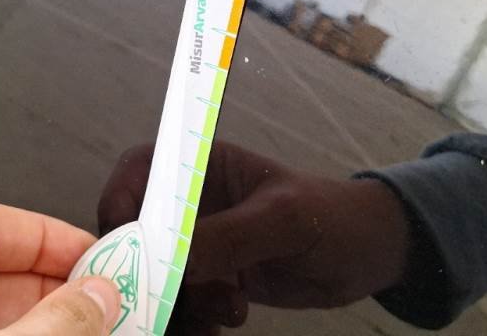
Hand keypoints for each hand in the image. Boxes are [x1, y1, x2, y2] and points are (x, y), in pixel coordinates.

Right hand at [99, 142, 409, 333]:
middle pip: (137, 234)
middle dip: (150, 272)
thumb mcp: (285, 220)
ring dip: (177, 306)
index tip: (129, 253)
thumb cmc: (331, 217)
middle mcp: (191, 203)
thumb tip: (173, 264)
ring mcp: (200, 244)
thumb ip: (230, 236)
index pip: (137, 173)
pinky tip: (223, 326)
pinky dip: (191, 322)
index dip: (119, 207)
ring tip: (225, 314)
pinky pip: (182, 304)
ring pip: (157, 277)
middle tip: (177, 303)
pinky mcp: (211, 280)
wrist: (366, 256)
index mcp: (201, 166)